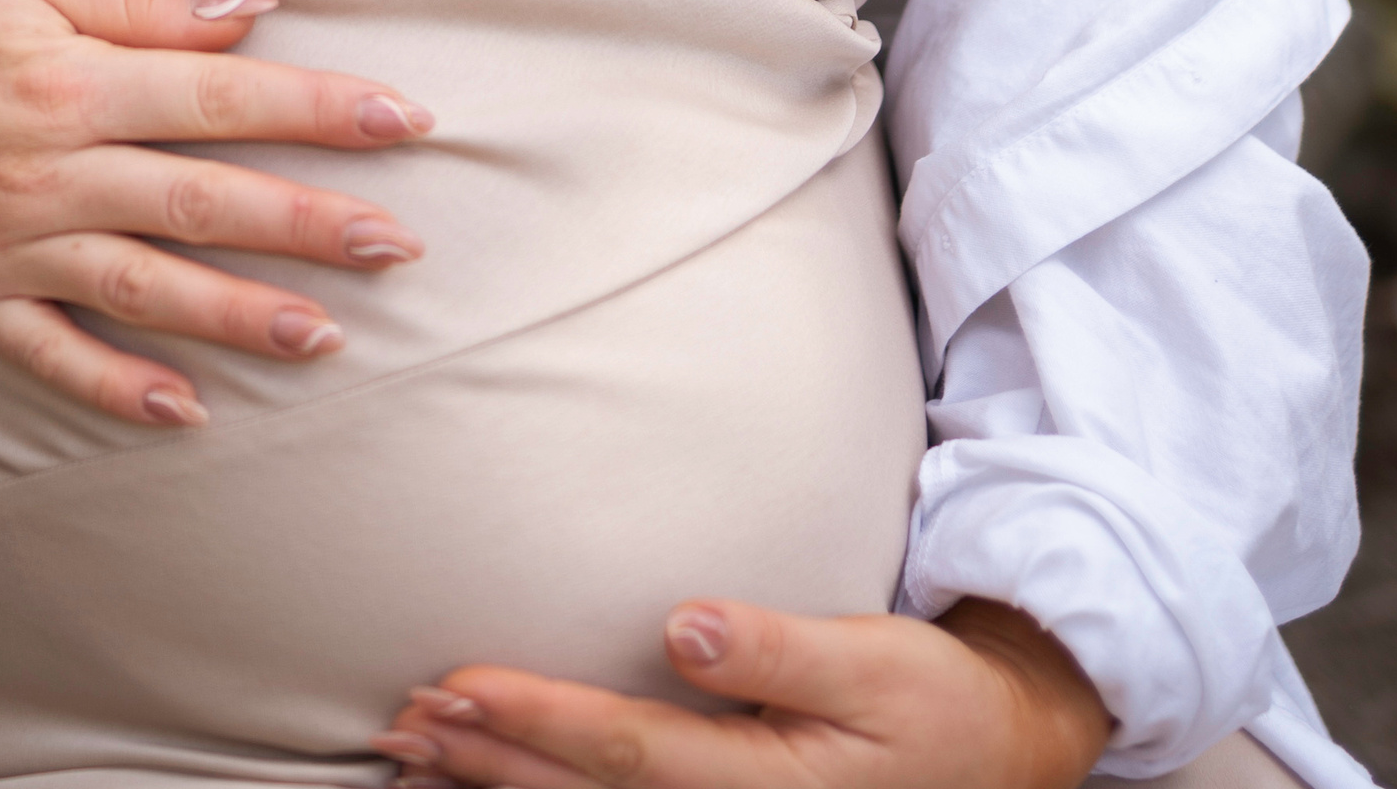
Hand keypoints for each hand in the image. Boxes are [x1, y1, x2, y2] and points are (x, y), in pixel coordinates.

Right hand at [0, 0, 431, 427]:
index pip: (223, 98)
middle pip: (202, 202)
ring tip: (326, 336)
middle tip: (400, 246)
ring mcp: (9, 246)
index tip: (404, 121)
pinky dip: (114, 389)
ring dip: (239, 316)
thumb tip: (251, 15)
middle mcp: (47, 172)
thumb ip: (139, 3)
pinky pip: (50, 357)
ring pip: (144, 290)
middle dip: (310, 226)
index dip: (319, 111)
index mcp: (71, 83)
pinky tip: (183, 412)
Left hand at [373, 596, 1110, 788]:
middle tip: (400, 723)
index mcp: (764, 784)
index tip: (454, 684)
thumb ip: (779, 645)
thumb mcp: (875, 659)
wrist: (997, 759)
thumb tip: (685, 624)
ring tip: (413, 757)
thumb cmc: (933, 699)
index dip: (534, 719)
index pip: (624, 752)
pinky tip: (488, 785)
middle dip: (487, 762)